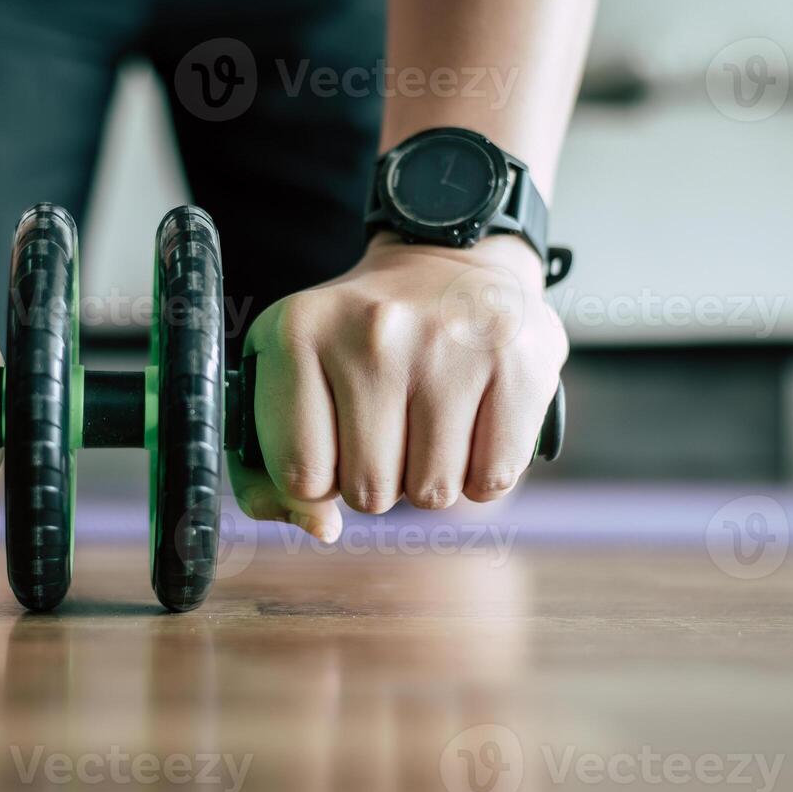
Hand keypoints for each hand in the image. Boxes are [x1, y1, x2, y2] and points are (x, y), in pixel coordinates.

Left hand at [230, 232, 567, 542]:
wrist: (448, 262)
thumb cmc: (361, 339)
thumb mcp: (293, 375)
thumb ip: (275, 468)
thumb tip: (321, 529)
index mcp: (299, 333)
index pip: (301, 477)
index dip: (321, 480)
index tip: (335, 442)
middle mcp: (373, 334)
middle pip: (368, 492)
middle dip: (379, 479)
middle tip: (391, 428)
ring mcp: (450, 346)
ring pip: (431, 493)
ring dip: (431, 477)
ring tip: (430, 422)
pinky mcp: (517, 363)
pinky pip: (492, 480)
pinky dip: (482, 473)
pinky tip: (473, 425)